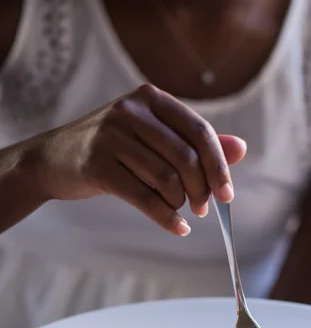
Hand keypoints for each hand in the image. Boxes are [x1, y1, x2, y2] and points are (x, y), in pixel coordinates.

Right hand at [34, 84, 246, 234]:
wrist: (53, 159)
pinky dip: (166, 218)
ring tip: (182, 212)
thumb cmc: (112, 149)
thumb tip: (241, 148)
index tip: (227, 194)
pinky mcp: (97, 165)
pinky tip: (178, 228)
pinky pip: (144, 197)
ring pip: (166, 178)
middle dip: (202, 189)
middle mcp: (131, 110)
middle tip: (203, 208)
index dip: (219, 165)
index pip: (199, 131)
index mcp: (151, 98)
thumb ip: (195, 142)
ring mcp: (111, 136)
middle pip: (186, 156)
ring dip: (181, 203)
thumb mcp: (152, 137)